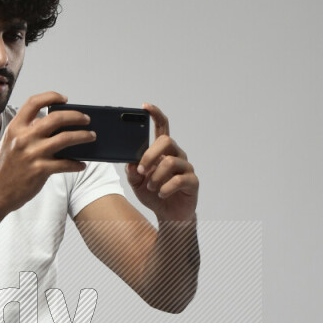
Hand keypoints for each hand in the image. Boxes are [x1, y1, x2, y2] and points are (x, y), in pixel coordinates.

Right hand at [0, 91, 95, 215]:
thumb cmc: (7, 166)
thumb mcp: (10, 142)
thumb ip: (28, 130)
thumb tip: (54, 122)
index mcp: (15, 127)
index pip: (34, 102)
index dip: (51, 96)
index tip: (64, 99)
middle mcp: (23, 138)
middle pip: (56, 118)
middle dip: (76, 116)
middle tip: (86, 119)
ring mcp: (32, 154)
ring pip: (66, 138)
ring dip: (83, 136)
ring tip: (91, 136)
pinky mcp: (40, 170)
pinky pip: (65, 163)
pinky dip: (76, 163)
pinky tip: (81, 164)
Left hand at [125, 103, 198, 222]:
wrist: (169, 216)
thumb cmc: (154, 195)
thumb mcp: (136, 183)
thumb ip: (132, 171)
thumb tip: (130, 162)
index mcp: (163, 151)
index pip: (162, 127)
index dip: (155, 115)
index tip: (144, 106)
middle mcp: (176, 155)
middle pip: (166, 141)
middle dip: (149, 155)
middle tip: (140, 170)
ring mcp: (186, 167)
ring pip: (170, 161)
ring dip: (155, 176)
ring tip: (151, 187)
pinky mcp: (192, 182)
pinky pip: (178, 180)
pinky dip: (165, 188)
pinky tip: (161, 193)